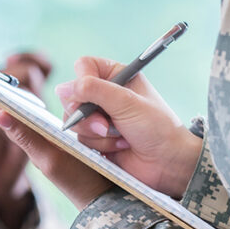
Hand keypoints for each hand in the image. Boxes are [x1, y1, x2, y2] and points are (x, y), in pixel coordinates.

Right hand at [55, 57, 201, 198]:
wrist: (167, 162)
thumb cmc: (156, 127)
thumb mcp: (126, 102)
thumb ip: (94, 90)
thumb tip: (61, 88)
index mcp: (116, 76)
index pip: (83, 67)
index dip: (82, 82)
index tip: (91, 96)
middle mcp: (105, 95)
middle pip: (72, 96)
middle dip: (88, 115)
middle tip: (106, 125)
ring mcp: (98, 117)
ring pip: (74, 121)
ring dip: (97, 133)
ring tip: (120, 137)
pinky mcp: (96, 139)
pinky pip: (80, 140)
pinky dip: (100, 145)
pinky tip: (120, 147)